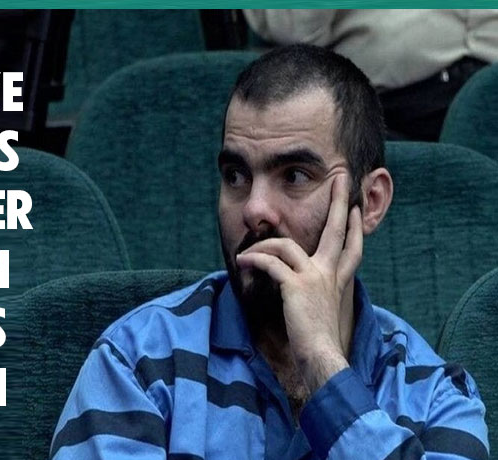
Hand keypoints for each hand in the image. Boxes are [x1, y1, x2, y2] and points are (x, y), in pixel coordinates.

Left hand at [236, 174, 362, 392]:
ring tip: (245, 253)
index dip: (353, 227)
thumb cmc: (317, 339)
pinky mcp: (296, 285)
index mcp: (337, 280)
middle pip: (336, 230)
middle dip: (339, 202)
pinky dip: (254, 259)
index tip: (354, 208)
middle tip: (342, 179)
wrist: (321, 356)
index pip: (351, 247)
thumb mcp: (321, 310)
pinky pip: (270, 262)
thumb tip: (298, 285)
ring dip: (262, 246)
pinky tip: (242, 262)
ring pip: (286, 245)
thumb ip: (315, 293)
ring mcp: (314, 277)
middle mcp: (329, 274)